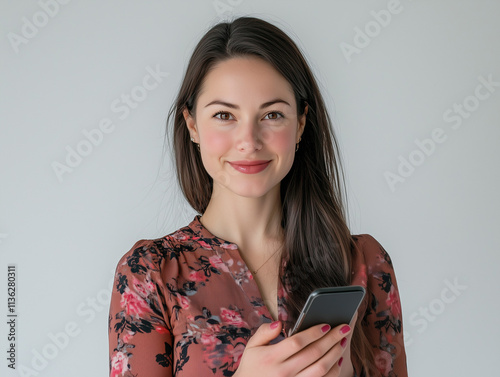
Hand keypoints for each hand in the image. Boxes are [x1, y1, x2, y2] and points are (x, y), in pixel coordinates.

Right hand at [234, 320, 352, 376]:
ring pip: (320, 370)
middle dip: (331, 339)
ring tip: (342, 342)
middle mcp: (283, 372)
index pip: (297, 342)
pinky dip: (332, 373)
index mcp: (271, 357)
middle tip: (344, 328)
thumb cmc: (252, 367)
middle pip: (313, 354)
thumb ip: (264, 332)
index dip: (313, 333)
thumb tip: (279, 324)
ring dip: (335, 355)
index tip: (326, 324)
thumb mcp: (251, 347)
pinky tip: (337, 362)